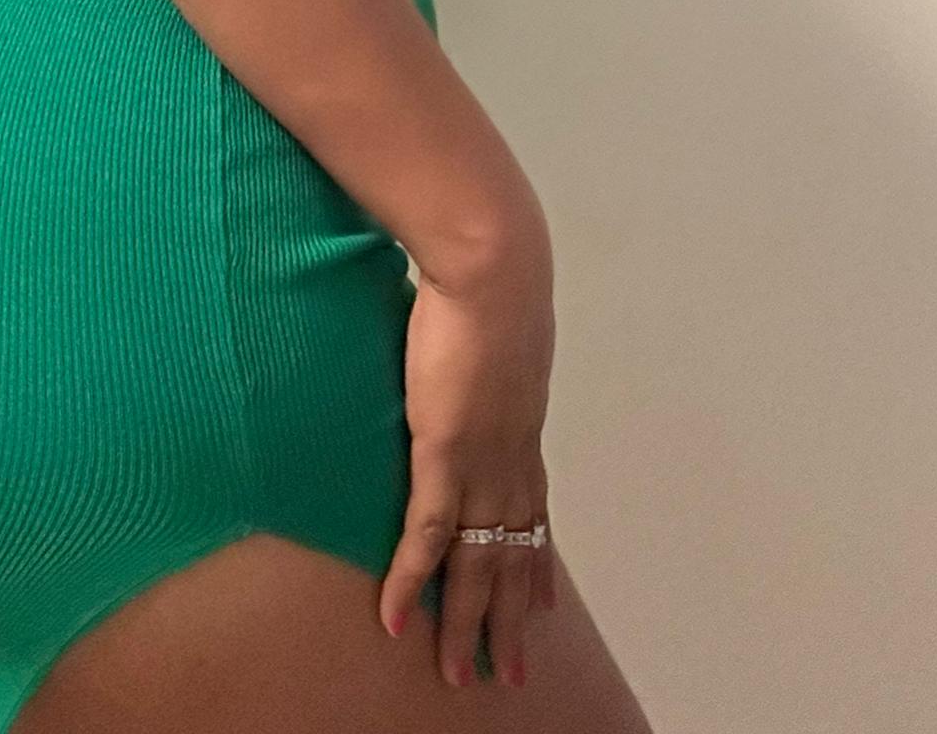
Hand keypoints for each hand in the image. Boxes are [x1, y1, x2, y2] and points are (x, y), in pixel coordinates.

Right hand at [379, 242, 557, 687]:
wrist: (490, 263)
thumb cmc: (490, 274)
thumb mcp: (493, 321)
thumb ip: (481, 345)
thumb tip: (467, 334)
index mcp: (522, 425)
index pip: (534, 510)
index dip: (535, 559)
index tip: (539, 602)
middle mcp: (510, 454)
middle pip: (511, 552)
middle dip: (507, 616)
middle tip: (509, 670)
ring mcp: (480, 459)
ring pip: (474, 561)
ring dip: (464, 622)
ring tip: (456, 672)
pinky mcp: (444, 451)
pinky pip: (426, 534)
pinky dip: (411, 581)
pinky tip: (397, 619)